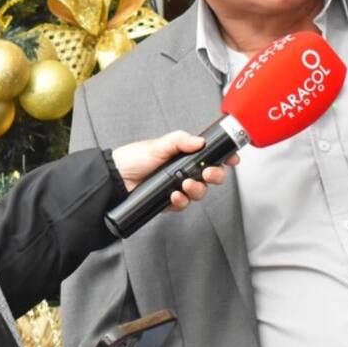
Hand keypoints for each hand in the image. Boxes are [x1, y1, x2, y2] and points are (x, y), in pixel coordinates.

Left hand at [111, 131, 237, 209]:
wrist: (115, 178)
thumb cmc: (133, 158)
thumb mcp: (158, 145)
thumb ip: (179, 141)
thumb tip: (199, 141)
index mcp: (184, 156)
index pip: (210, 157)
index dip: (224, 158)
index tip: (232, 159)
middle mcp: (184, 172)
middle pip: (210, 177)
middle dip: (215, 176)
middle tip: (209, 174)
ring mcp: (177, 187)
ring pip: (199, 192)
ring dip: (197, 190)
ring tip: (185, 185)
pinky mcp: (168, 201)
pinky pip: (182, 205)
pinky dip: (181, 201)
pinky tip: (174, 196)